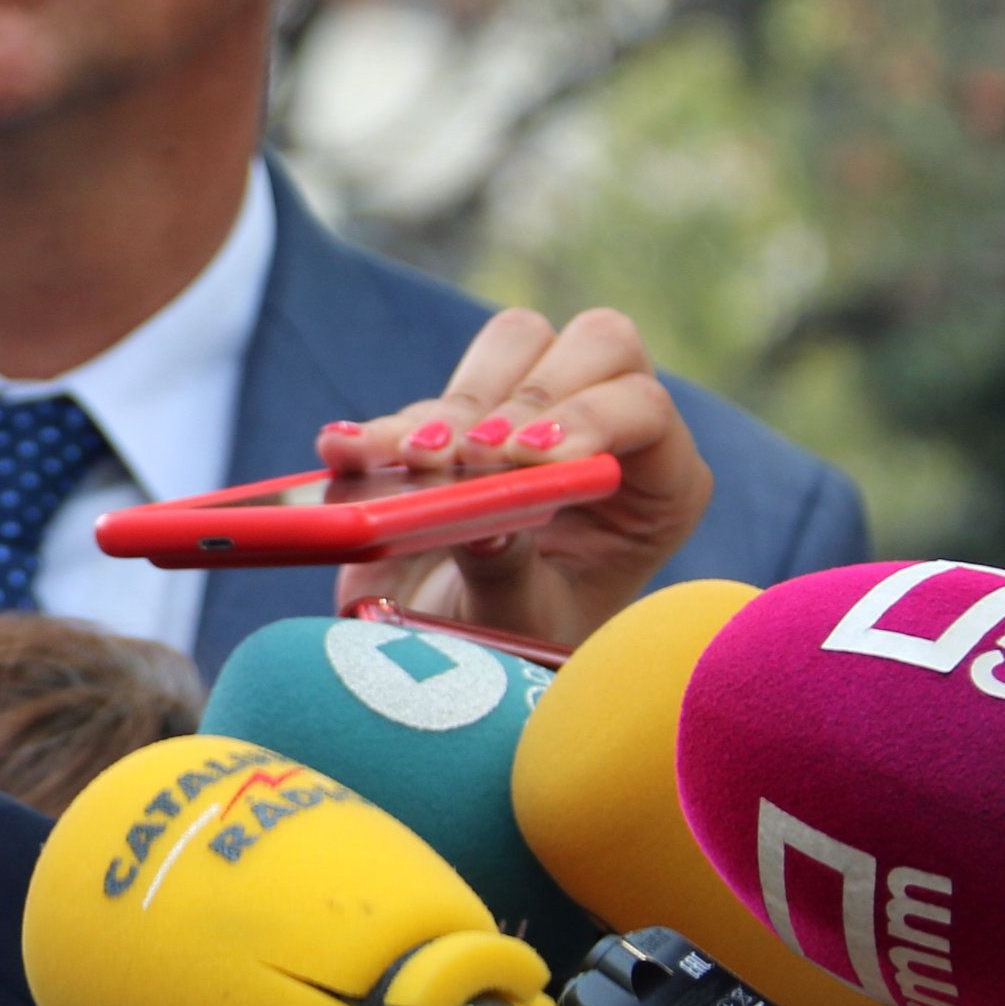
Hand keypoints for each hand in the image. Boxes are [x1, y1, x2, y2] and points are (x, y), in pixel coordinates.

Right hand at [316, 306, 710, 650]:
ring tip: (413, 462)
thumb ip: (509, 571)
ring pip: (514, 343)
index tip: (517, 461)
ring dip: (459, 400)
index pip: (643, 407)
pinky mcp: (465, 419)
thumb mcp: (524, 625)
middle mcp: (608, 432)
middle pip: (594, 343)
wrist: (456, 662)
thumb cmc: (519, 649)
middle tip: (466, 457)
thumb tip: (484, 522)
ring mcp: (535, 414)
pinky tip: (347, 453)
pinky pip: (429, 396)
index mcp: (657, 485)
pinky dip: (385, 426)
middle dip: (525, 395)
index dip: (584, 417)